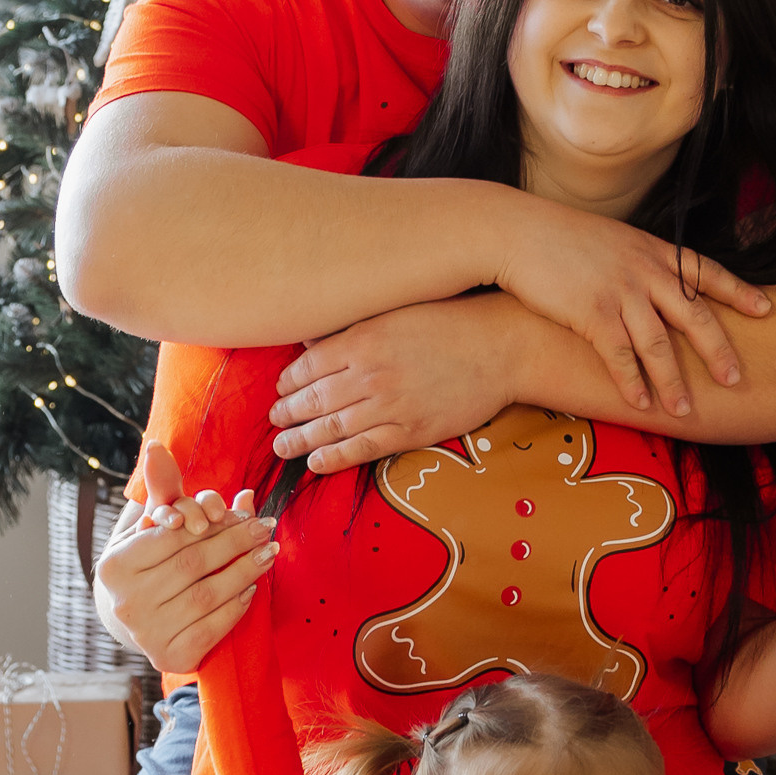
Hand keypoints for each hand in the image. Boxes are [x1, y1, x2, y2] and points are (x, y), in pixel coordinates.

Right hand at [94, 441, 275, 674]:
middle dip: (237, 542)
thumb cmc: (149, 564)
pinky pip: (215, 627)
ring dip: (247, 570)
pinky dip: (238, 605)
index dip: (214, 522)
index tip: (246, 512)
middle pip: (195, 564)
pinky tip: (251, 588)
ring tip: (269, 552)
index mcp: (114, 566)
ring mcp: (147, 633)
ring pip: (210, 595)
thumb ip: (161, 490)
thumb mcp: (150, 527)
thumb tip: (158, 447)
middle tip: (266, 527)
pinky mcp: (171, 656)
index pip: (175, 537)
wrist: (137, 621)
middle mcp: (126, 602)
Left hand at [270, 297, 521, 473]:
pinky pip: (363, 449)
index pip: (309, 365)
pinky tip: (316, 463)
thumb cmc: (450, 321)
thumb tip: (313, 343)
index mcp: (363, 339)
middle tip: (274, 421)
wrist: (501, 346)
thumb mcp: (395, 311)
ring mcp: (390, 405)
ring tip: (283, 446)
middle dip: (288, 413)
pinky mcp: (411, 430)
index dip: (288, 381)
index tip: (280, 389)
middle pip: (314, 399)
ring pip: (332, 428)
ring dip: (301, 439)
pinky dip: (335, 457)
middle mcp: (370, 374)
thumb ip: (353, 328)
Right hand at [490, 189, 771, 418]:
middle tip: (736, 378)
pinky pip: (620, 356)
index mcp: (652, 251)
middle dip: (718, 350)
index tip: (766, 309)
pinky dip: (632, 383)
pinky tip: (641, 405)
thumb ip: (639, 262)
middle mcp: (644, 271)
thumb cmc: (559, 238)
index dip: (738, 291)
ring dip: (673, 382)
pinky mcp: (591, 313)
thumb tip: (655, 285)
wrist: (517, 231)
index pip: (705, 271)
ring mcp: (619, 292)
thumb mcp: (612, 240)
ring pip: (659, 344)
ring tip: (686, 411)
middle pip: (694, 315)